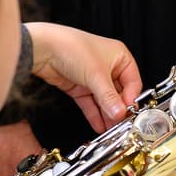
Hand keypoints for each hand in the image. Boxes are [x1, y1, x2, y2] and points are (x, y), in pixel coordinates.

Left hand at [25, 22, 142, 132]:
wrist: (43, 48)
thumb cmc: (71, 48)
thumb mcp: (96, 75)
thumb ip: (109, 97)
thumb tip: (120, 112)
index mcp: (119, 56)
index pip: (132, 82)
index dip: (130, 98)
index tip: (128, 112)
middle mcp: (108, 66)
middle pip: (118, 92)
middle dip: (117, 109)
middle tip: (119, 123)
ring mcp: (93, 77)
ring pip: (104, 100)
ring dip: (106, 114)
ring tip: (110, 128)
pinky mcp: (80, 86)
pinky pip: (91, 103)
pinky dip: (95, 114)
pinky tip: (99, 125)